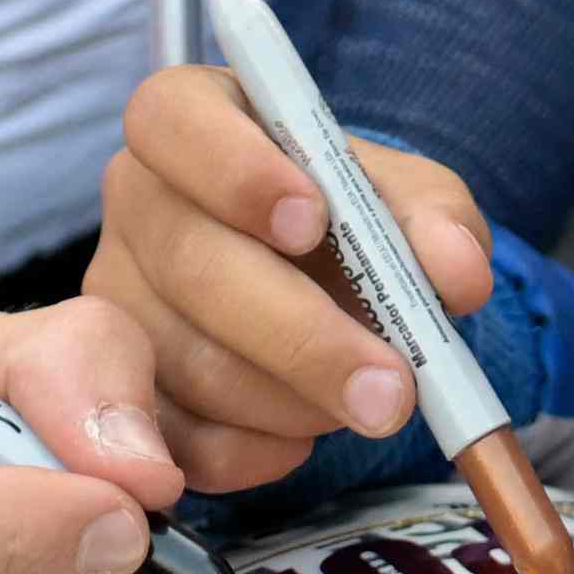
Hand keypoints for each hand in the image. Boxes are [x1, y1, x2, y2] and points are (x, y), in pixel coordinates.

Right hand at [90, 62, 497, 487]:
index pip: (173, 121)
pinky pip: (177, 438)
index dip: (236, 171)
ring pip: (190, 362)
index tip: (313, 219)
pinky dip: (254, 452)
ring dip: (294, 400)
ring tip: (368, 403)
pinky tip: (307, 438)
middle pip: (190, 263)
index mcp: (187, 120)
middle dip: (301, 336)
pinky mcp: (121, 391)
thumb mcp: (402, 197)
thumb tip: (457, 273)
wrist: (324, 289)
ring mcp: (115, 300)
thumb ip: (436, 219)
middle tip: (393, 389)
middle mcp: (135, 202)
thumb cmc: (351, 223)